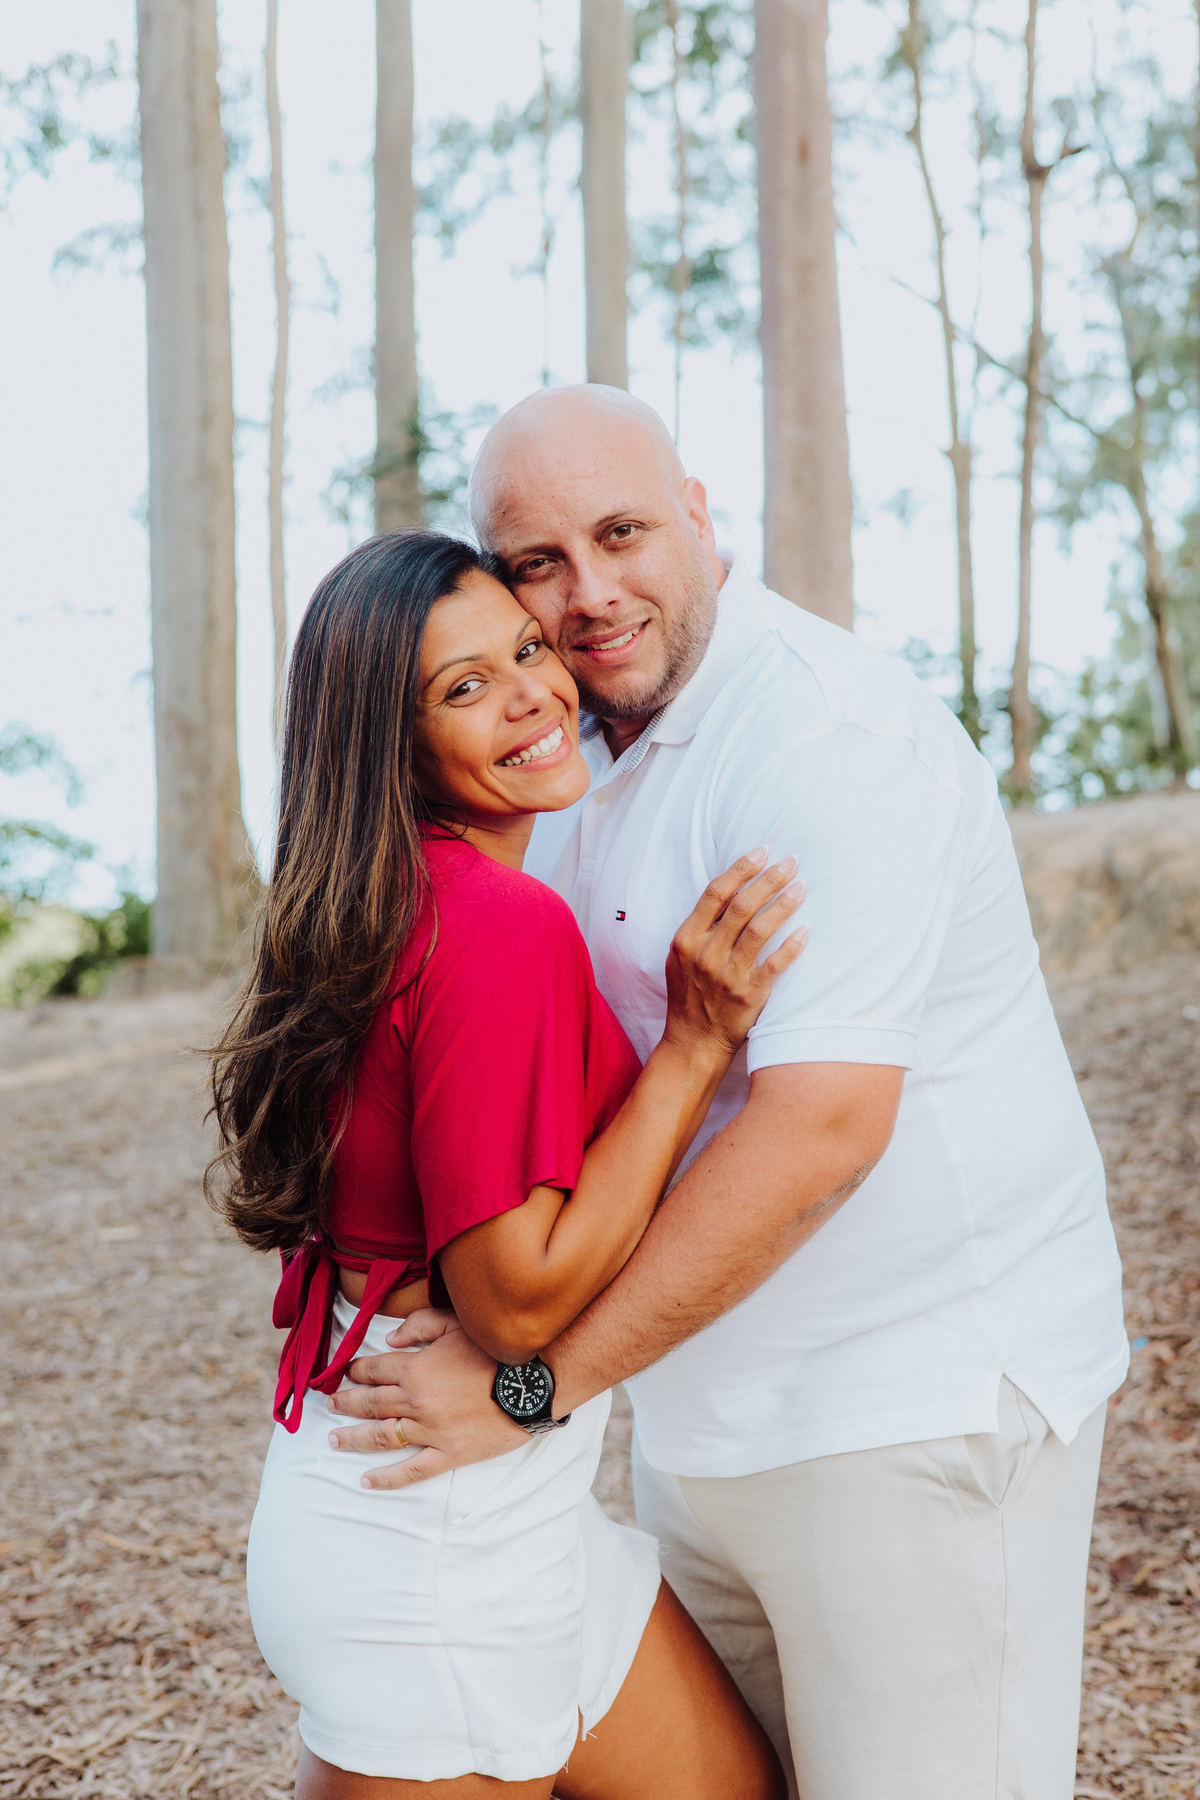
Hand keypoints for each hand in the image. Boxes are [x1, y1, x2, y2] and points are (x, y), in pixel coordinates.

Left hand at [325, 1308, 524, 1489]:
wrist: (530, 1383)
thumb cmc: (495, 1351)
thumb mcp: (455, 1323)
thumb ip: (419, 1324)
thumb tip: (390, 1338)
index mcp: (415, 1368)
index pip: (374, 1370)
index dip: (355, 1371)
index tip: (344, 1374)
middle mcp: (415, 1401)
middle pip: (370, 1403)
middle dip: (346, 1403)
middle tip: (329, 1406)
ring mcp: (430, 1431)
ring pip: (381, 1436)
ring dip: (354, 1438)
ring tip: (334, 1440)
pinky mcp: (448, 1454)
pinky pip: (411, 1470)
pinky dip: (386, 1478)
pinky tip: (366, 1480)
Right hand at [664, 848, 806, 1057]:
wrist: (693, 1042)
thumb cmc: (689, 995)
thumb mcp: (680, 957)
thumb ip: (700, 926)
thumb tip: (730, 890)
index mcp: (687, 939)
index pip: (715, 893)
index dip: (741, 868)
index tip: (763, 850)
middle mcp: (706, 953)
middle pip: (741, 905)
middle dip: (769, 879)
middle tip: (791, 862)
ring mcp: (728, 975)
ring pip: (760, 930)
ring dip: (783, 905)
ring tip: (801, 887)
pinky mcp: (749, 995)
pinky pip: (775, 965)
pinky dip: (791, 946)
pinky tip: (806, 930)